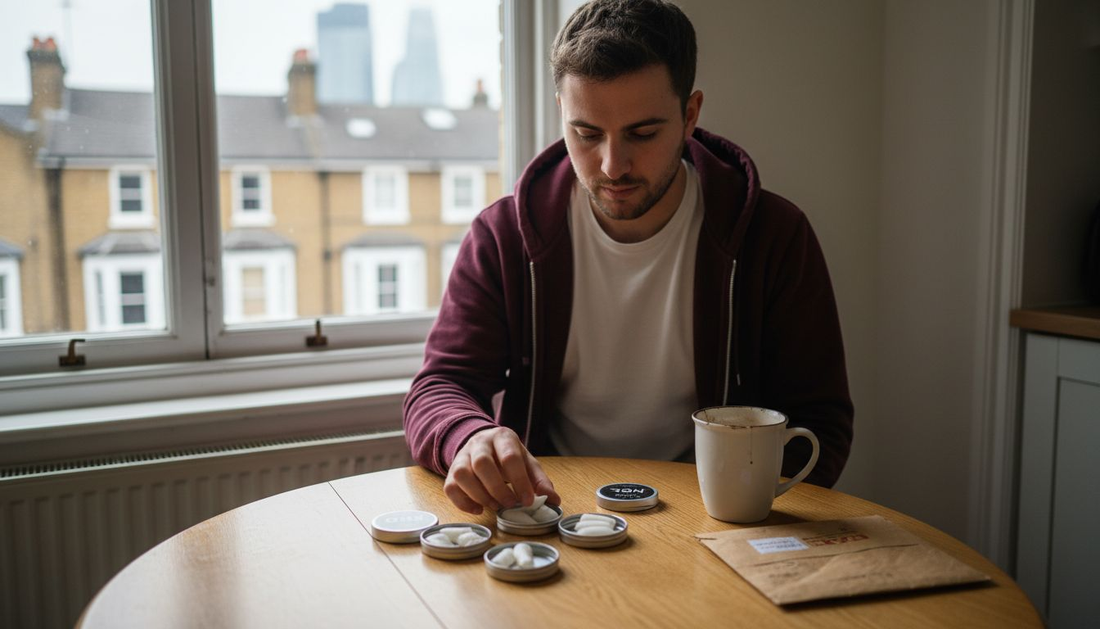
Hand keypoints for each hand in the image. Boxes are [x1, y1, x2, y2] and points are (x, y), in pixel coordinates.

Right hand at [444, 427, 559, 514]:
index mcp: (503, 437)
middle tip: (510, 504)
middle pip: (482, 463)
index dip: (520, 481)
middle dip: (497, 489)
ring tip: (495, 505)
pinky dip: (464, 502)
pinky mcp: (451, 471)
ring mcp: (462, 456)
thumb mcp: (527, 463)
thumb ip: (539, 480)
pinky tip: (479, 509)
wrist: (483, 445)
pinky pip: (450, 487)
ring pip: (463, 474)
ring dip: (480, 495)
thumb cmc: (508, 457)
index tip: (528, 501)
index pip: (510, 457)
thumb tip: (554, 500)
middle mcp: (479, 443)